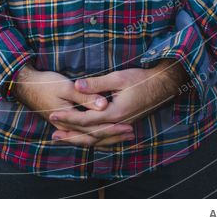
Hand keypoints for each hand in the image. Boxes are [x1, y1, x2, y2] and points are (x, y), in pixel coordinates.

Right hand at [12, 64, 134, 147]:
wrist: (25, 85)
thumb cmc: (45, 83)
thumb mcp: (65, 87)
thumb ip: (85, 97)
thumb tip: (104, 105)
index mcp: (69, 120)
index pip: (95, 128)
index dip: (113, 128)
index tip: (129, 126)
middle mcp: (67, 128)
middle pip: (94, 137)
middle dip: (113, 136)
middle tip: (131, 133)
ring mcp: (65, 127)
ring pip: (89, 138)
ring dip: (106, 138)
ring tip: (123, 135)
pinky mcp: (64, 123)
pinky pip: (83, 135)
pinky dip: (95, 136)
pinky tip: (104, 135)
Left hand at [47, 61, 190, 144]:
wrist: (163, 85)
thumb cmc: (141, 78)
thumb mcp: (118, 77)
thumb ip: (97, 83)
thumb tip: (77, 86)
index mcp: (115, 113)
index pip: (86, 119)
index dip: (68, 118)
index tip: (53, 115)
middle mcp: (118, 123)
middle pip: (90, 134)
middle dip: (71, 133)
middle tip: (53, 133)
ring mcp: (123, 125)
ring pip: (98, 138)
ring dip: (80, 139)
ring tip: (65, 138)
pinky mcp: (125, 123)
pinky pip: (107, 137)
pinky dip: (94, 139)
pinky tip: (87, 138)